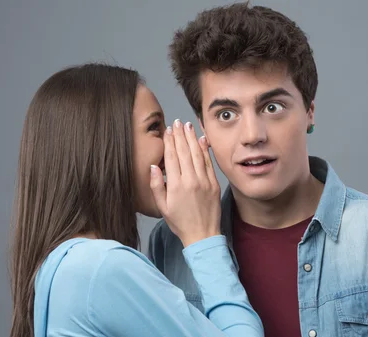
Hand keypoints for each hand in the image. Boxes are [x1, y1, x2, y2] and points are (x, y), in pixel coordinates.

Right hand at [150, 119, 220, 246]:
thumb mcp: (162, 207)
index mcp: (176, 185)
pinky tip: (202, 139)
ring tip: (188, 126)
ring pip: (197, 154)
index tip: (168, 130)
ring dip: (192, 138)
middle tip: (177, 122)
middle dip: (180, 135)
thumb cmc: (180, 222)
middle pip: (184, 152)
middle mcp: (190, 180)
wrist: (203, 235)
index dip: (169, 141)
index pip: (172, 157)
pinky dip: (205, 149)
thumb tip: (154, 167)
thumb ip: (156, 186)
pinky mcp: (214, 183)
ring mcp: (204, 181)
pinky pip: (208, 163)